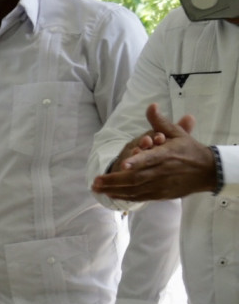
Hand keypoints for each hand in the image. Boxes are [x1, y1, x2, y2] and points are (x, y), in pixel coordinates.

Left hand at [92, 105, 216, 202]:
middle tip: (96, 180)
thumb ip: (160, 122)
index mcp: (166, 155)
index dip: (137, 161)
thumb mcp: (177, 133)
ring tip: (97, 188)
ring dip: (115, 189)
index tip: (122, 164)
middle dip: (115, 180)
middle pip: (137, 177)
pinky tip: (112, 194)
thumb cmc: (189, 150)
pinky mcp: (162, 194)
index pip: (150, 158)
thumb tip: (151, 106)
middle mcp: (163, 171)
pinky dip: (126, 196)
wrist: (208, 171)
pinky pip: (141, 197)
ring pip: (136, 189)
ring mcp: (162, 185)